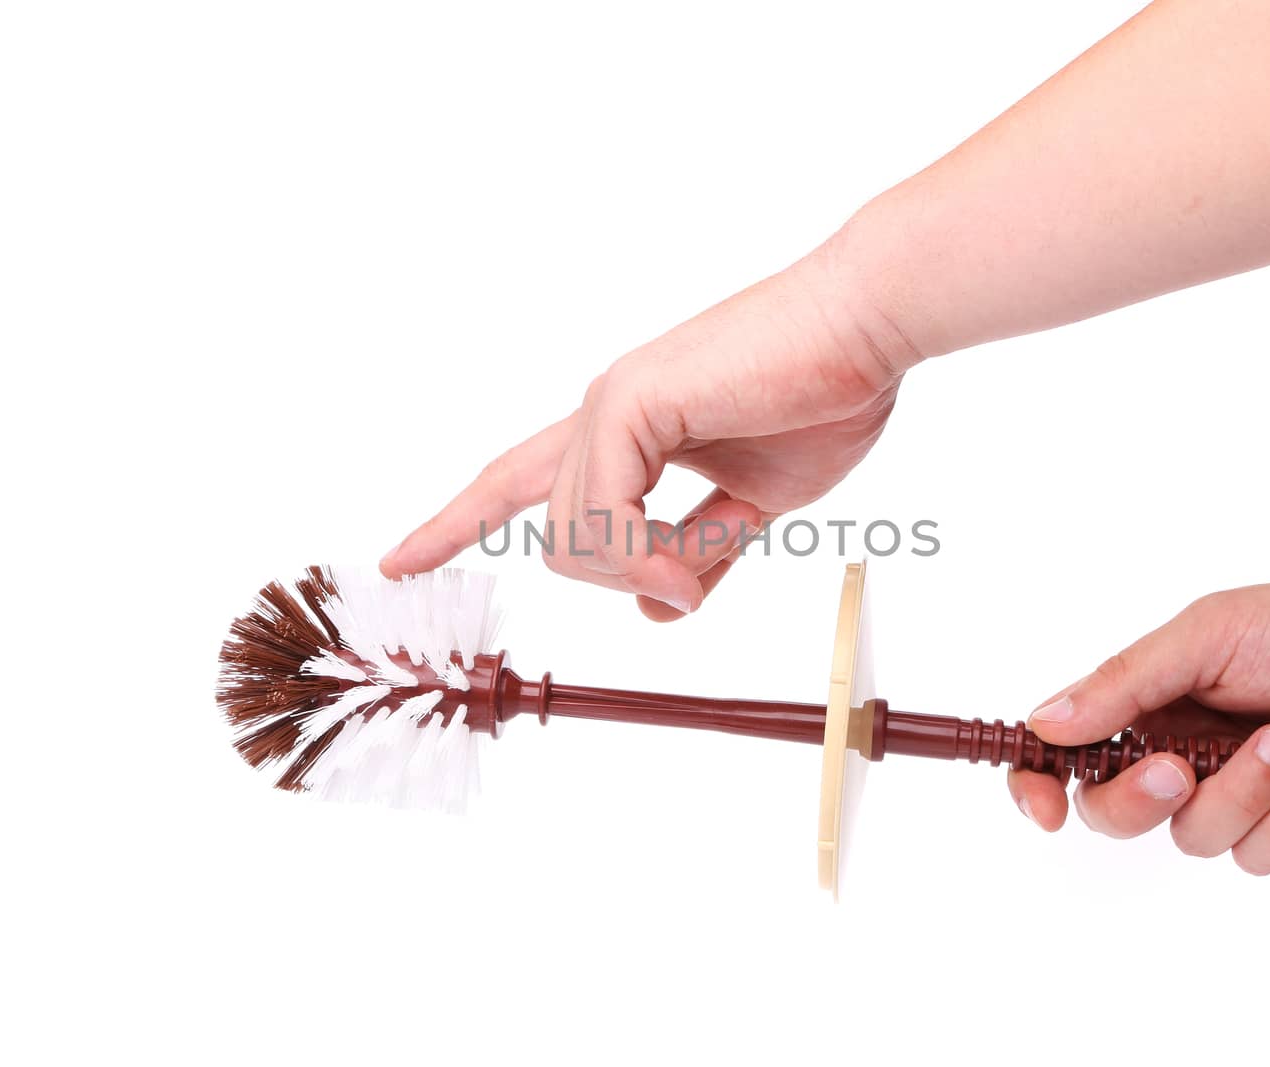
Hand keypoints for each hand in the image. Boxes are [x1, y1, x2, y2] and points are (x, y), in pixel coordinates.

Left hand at [380, 248, 916, 617]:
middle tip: (688, 583)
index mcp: (630, 430)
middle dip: (615, 581)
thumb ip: (702, 549)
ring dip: (635, 574)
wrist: (869, 329)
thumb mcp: (758, 500)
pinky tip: (680, 567)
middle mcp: (606, 413)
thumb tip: (658, 608)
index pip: (521, 480)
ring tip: (692, 574)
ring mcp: (612, 404)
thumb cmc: (825, 394)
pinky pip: (600, 513)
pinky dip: (638, 556)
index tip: (401, 560)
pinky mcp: (630, 401)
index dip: (459, 520)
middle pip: (559, 538)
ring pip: (572, 538)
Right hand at [1009, 560, 1269, 873]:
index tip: (1041, 803)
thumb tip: (1044, 721)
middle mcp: (1175, 749)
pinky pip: (1251, 857)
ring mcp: (1226, 794)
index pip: (1062, 751)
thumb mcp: (1211, 634)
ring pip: (1190, 836)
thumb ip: (1124, 681)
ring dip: (1240, 792)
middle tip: (1181, 767)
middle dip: (1141, 796)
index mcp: (1144, 699)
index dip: (1036, 783)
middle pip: (1111, 810)